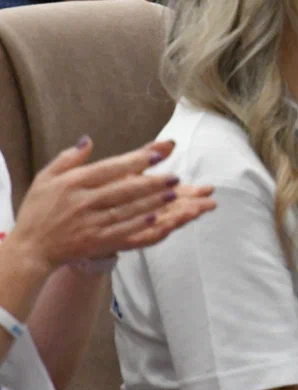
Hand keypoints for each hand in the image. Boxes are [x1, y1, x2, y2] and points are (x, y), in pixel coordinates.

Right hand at [6, 138, 215, 275]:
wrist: (30, 249)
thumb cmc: (39, 210)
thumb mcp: (46, 178)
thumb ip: (68, 158)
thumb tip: (88, 140)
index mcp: (72, 183)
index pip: (108, 169)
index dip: (134, 162)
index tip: (157, 156)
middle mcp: (82, 203)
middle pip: (123, 190)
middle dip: (151, 183)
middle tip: (175, 176)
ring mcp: (90, 224)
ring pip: (127, 210)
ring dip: (152, 202)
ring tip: (174, 193)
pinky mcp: (95, 242)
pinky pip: (122, 231)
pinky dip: (140, 224)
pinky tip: (158, 216)